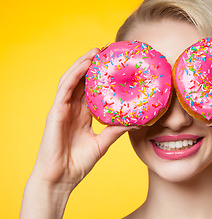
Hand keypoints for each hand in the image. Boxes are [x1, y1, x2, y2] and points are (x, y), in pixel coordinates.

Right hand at [30, 48, 137, 191]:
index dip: (100, 77)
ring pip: (71, 80)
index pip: (91, 90)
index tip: (114, 65)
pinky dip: (74, 75)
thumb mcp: (103, 143)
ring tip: (95, 52)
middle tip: (106, 51)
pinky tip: (84, 64)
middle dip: (92, 65)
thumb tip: (137, 122)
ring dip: (82, 64)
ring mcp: (63, 109)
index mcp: (82, 114)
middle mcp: (72, 108)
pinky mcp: (55, 111)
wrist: (61, 178)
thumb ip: (117, 130)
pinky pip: (64, 89)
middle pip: (81, 80)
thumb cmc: (78, 162)